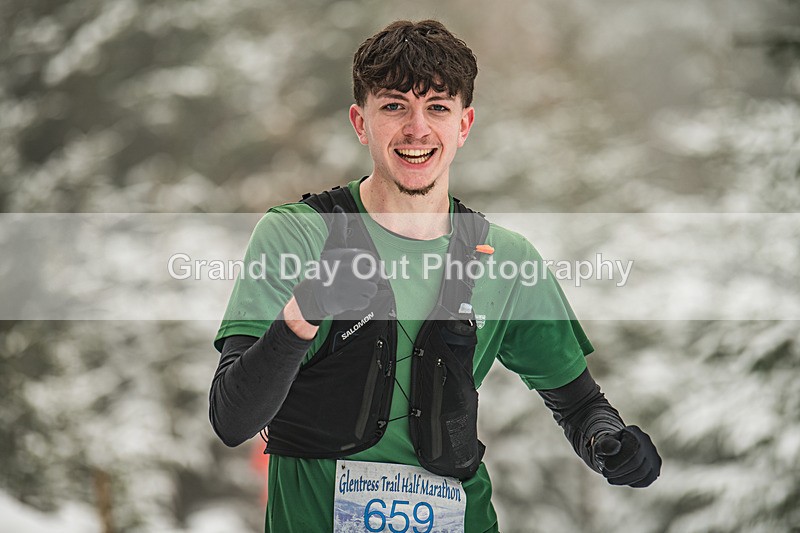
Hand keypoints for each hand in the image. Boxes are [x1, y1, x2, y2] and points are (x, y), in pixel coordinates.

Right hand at [292, 206, 379, 324]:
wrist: (314, 292)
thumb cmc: (327, 268)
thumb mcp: (332, 245)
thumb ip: (339, 228)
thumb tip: (339, 209)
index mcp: (351, 255)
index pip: (375, 262)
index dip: (369, 267)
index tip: (359, 270)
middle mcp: (352, 269)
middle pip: (376, 276)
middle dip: (368, 281)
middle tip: (354, 281)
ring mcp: (351, 285)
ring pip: (372, 290)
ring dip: (363, 293)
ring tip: (351, 290)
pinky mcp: (349, 300)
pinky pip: (365, 302)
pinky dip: (358, 303)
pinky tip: (348, 298)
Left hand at [593, 425, 660, 487]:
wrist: (619, 449)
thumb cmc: (609, 446)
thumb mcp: (603, 443)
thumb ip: (606, 445)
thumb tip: (614, 448)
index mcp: (634, 433)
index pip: (631, 449)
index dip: (618, 461)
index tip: (606, 467)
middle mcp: (647, 443)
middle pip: (637, 462)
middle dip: (619, 471)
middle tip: (606, 474)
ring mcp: (653, 456)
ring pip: (642, 473)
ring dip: (624, 479)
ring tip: (611, 479)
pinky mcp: (655, 469)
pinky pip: (646, 480)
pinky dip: (632, 482)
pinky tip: (622, 479)